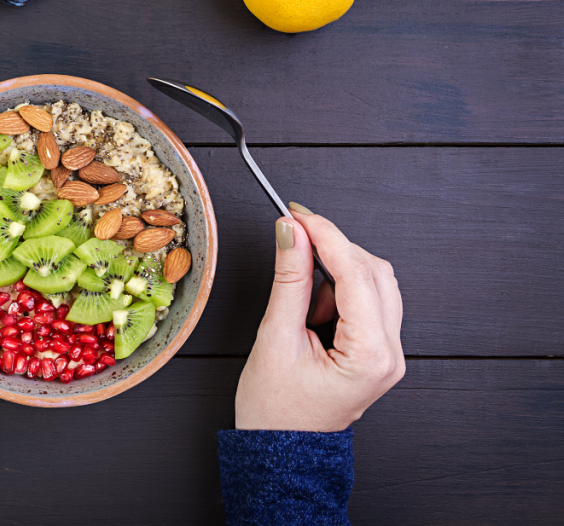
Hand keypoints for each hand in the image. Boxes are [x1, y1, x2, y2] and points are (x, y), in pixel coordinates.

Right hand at [235, 204, 404, 431]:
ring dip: (336, 272)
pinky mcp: (377, 349)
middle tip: (293, 234)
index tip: (297, 214)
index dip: (326, 235)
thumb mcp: (276, 339)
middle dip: (333, 249)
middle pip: (374, 272)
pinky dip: (339, 290)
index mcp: (371, 355)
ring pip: (374, 282)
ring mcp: (388, 352)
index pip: (356, 274)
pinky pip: (367, 301)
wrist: (281, 451)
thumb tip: (291, 233)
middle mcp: (391, 353)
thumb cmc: (276, 411)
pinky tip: (312, 307)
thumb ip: (289, 280)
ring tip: (299, 299)